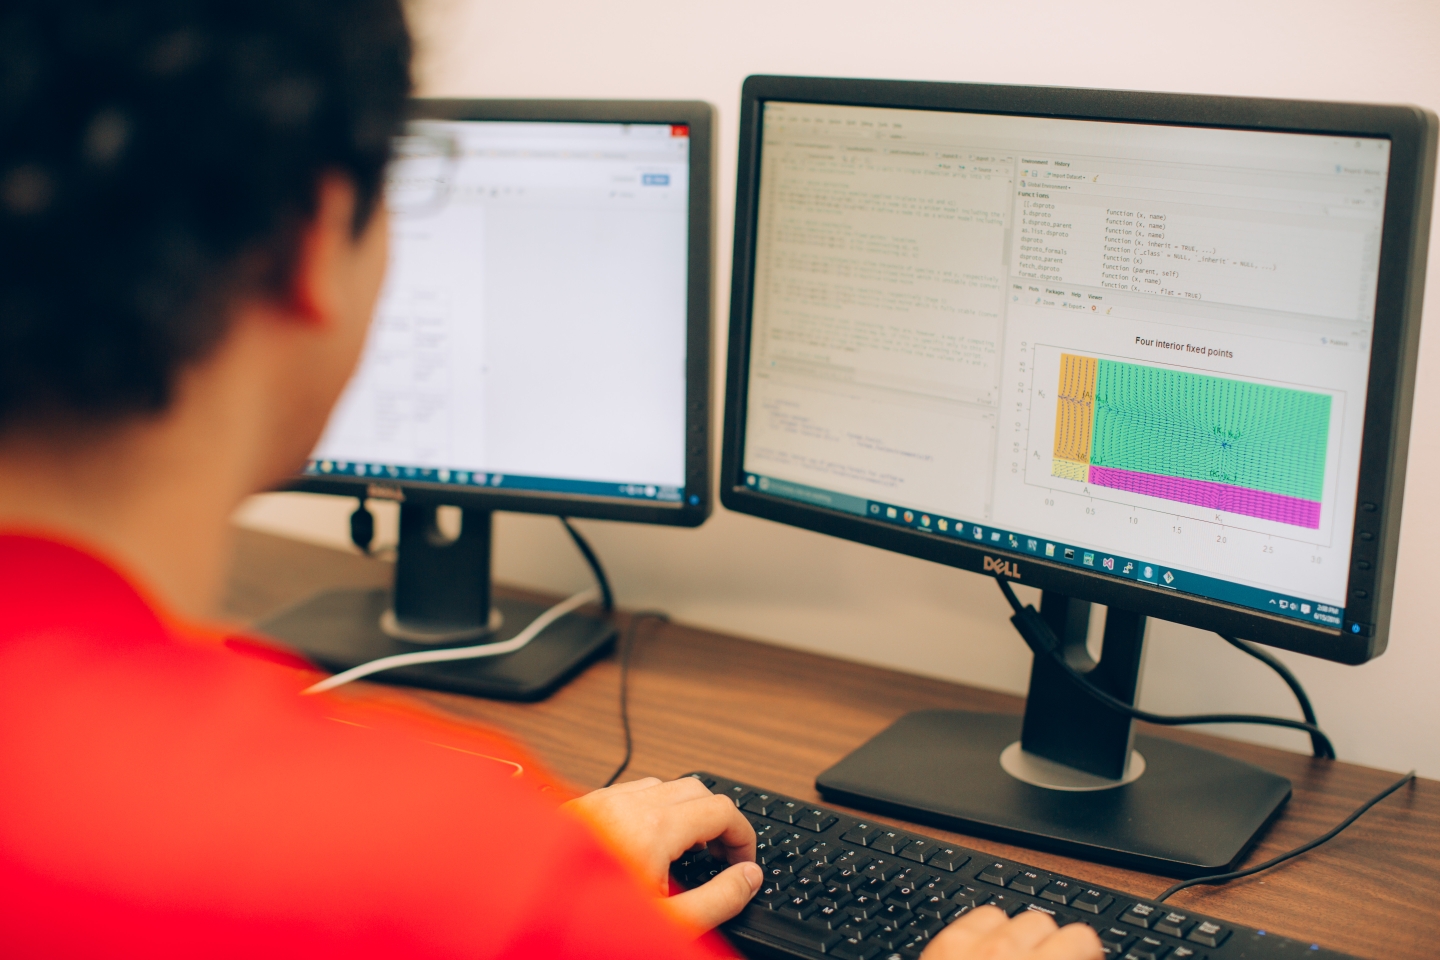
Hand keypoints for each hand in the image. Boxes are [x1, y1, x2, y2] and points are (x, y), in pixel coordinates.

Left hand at [563, 776, 760, 931]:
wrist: (527, 910)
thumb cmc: (589, 923)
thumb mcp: (670, 923)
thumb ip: (718, 899)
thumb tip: (748, 877)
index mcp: (653, 829)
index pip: (721, 810)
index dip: (743, 836)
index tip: (743, 863)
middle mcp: (626, 804)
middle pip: (696, 789)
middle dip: (716, 820)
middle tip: (718, 857)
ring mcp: (600, 801)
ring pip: (662, 786)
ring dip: (682, 811)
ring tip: (684, 852)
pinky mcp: (580, 806)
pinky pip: (628, 792)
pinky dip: (649, 808)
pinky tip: (646, 843)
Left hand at [922, 906, 1103, 959]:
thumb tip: (1084, 952)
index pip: (1082, 938)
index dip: (1084, 952)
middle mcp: (1010, 953)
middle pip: (1045, 923)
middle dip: (1048, 946)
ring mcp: (975, 944)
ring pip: (1012, 916)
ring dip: (1015, 938)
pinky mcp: (947, 941)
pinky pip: (979, 917)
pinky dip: (985, 933)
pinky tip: (983, 955)